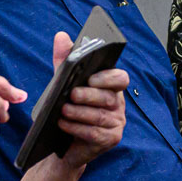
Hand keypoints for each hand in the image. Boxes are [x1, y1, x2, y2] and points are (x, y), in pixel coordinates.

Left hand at [49, 31, 126, 167]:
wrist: (65, 144)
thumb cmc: (68, 108)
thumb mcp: (65, 82)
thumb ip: (65, 60)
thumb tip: (61, 36)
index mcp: (111, 87)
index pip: (120, 78)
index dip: (107, 78)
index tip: (91, 78)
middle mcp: (118, 104)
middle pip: (109, 98)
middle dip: (89, 95)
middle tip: (72, 94)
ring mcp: (116, 123)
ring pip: (100, 116)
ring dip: (79, 113)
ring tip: (63, 110)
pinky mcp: (110, 140)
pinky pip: (95, 133)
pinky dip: (77, 128)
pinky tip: (63, 124)